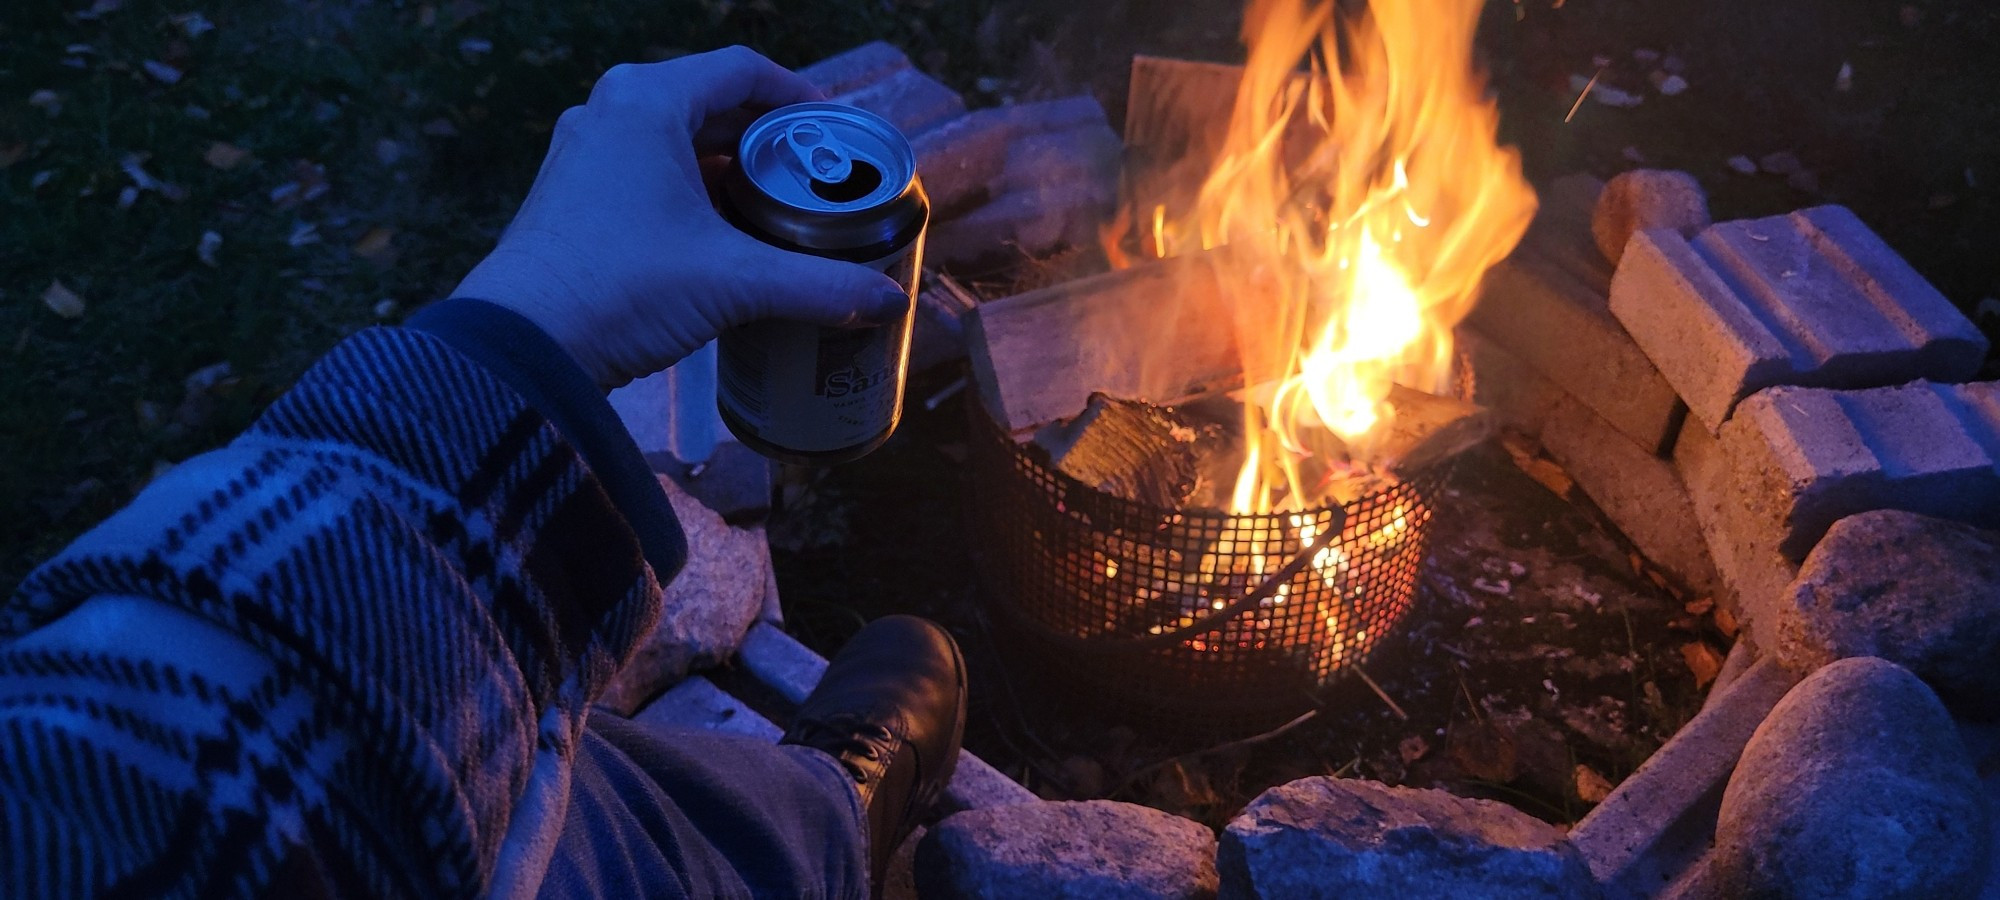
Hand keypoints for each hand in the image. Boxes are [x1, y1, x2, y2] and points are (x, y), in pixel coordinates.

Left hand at [453, 46, 909, 388]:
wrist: (523, 346)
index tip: (832, 130)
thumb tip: (889, 303)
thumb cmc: (621, 289)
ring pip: (673, 143)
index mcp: (646, 102)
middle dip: (765, 139)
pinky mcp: (569, 199)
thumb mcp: (733, 282)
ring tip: (776, 209)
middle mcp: (608, 114)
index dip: (796, 95)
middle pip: (708, 105)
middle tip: (815, 176)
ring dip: (726, 170)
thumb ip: (818, 286)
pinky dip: (688, 194)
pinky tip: (720, 239)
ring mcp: (581, 156)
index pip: (740, 71)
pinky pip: (643, 175)